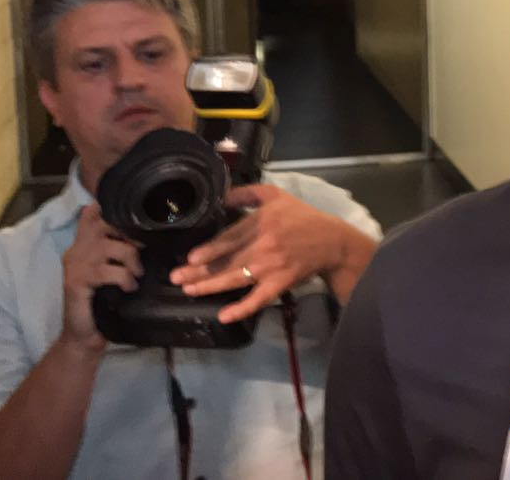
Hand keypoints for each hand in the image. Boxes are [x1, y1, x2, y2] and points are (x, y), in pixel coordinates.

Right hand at [60, 205, 141, 354]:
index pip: (94, 212)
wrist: (84, 335)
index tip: (139, 221)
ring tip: (136, 275)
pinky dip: (125, 278)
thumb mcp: (115, 270)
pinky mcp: (76, 281)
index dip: (115, 210)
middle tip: (142, 252)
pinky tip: (128, 288)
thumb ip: (123, 250)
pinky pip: (108, 270)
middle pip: (105, 222)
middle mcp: (76, 248)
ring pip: (112, 246)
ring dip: (132, 260)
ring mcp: (74, 264)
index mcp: (84, 243)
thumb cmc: (104, 301)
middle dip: (131, 235)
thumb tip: (153, 233)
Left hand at [170, 185, 360, 323]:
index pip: (229, 238)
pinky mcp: (281, 284)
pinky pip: (259, 298)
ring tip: (190, 290)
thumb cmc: (302, 217)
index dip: (209, 250)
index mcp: (261, 223)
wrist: (332, 241)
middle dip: (200, 271)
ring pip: (236, 278)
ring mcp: (272, 267)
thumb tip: (220, 196)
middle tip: (177, 278)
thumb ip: (247, 193)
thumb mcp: (276, 195)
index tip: (190, 258)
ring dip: (211, 286)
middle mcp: (263, 245)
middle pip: (227, 260)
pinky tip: (224, 316)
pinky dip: (242, 308)